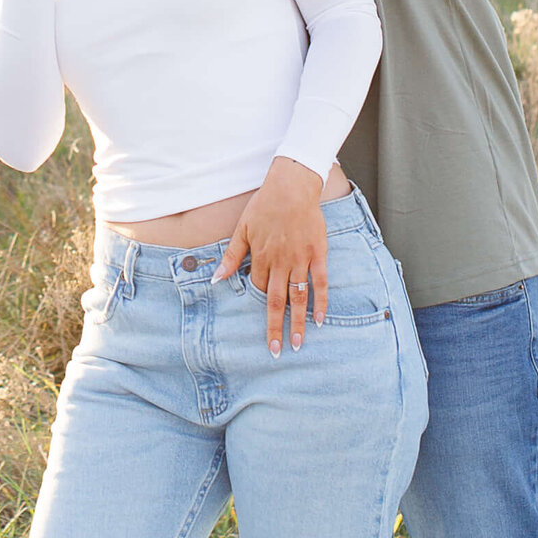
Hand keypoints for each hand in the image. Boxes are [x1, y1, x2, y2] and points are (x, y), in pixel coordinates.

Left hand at [213, 157, 328, 353]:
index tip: (261, 331)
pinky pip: (320, 282)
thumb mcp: (241, 230)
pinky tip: (320, 319)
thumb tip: (216, 279)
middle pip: (277, 301)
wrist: (291, 187)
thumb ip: (231, 256)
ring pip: (298, 296)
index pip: (258, 290)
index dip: (258, 310)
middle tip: (276, 350)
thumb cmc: (264, 206)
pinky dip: (320, 301)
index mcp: (260, 258)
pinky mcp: (318, 253)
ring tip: (297, 343)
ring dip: (297, 321)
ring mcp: (300, 259)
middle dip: (276, 327)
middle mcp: (280, 263)